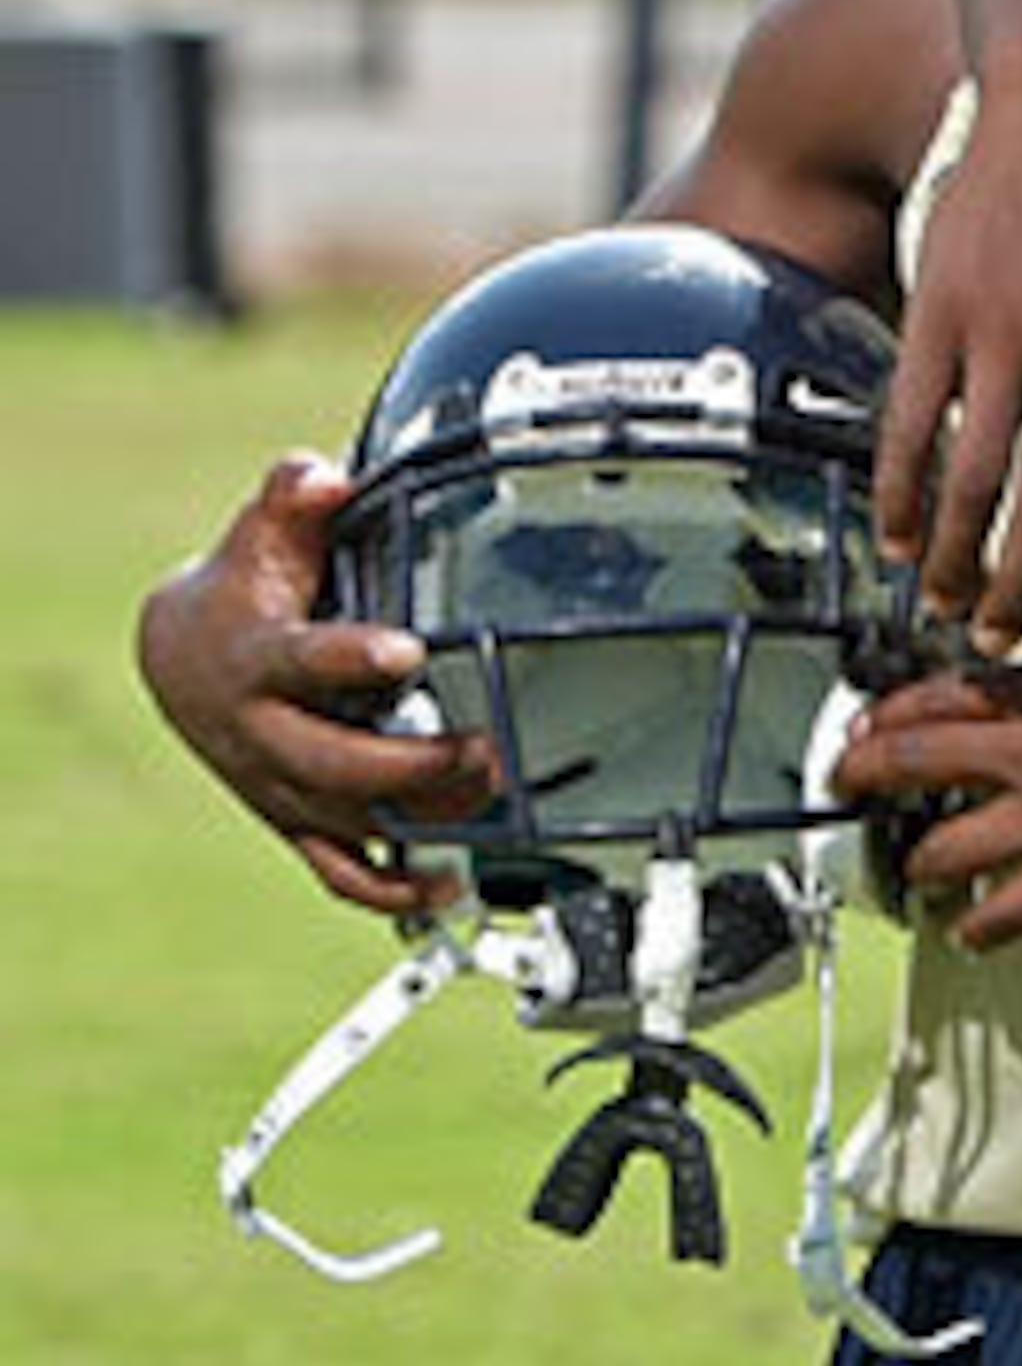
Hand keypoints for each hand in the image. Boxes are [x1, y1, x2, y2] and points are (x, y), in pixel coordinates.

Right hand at [133, 454, 495, 915]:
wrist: (188, 655)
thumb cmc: (247, 590)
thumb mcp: (267, 534)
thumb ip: (295, 500)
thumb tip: (319, 478)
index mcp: (260, 659)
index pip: (303, 661)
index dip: (351, 657)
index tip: (405, 649)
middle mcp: (264, 732)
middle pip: (331, 763)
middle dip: (409, 764)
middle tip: (478, 748)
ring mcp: (279, 784)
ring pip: (344, 822)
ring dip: (418, 821)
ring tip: (488, 800)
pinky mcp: (297, 817)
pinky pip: (339, 870)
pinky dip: (390, 887)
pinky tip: (447, 882)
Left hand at [828, 650, 1021, 951]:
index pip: (942, 694)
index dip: (889, 713)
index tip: (869, 726)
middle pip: (912, 762)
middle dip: (863, 778)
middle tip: (844, 789)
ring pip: (938, 850)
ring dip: (919, 862)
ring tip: (917, 869)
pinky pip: (994, 917)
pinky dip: (974, 926)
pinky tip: (975, 926)